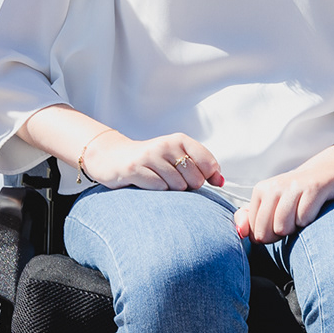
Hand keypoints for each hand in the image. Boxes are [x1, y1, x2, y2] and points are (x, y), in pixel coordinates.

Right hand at [80, 130, 223, 190]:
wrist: (113, 157)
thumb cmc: (150, 161)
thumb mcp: (176, 157)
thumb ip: (200, 167)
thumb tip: (221, 181)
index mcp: (180, 140)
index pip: (208, 163)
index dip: (208, 178)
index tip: (202, 180)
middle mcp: (166, 145)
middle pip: (195, 179)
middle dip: (188, 187)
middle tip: (172, 181)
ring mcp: (150, 156)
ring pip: (178, 186)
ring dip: (170, 190)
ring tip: (158, 181)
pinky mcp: (135, 168)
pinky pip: (159, 189)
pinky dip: (156, 191)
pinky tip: (147, 184)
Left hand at [233, 143, 333, 242]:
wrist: (331, 172)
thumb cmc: (300, 194)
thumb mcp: (272, 204)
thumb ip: (250, 218)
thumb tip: (239, 231)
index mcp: (261, 190)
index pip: (254, 232)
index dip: (269, 236)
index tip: (280, 223)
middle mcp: (274, 186)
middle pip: (266, 232)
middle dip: (280, 236)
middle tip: (292, 221)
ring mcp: (293, 186)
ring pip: (283, 227)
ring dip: (296, 229)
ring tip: (302, 215)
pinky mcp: (314, 188)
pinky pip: (304, 219)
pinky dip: (310, 221)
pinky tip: (314, 209)